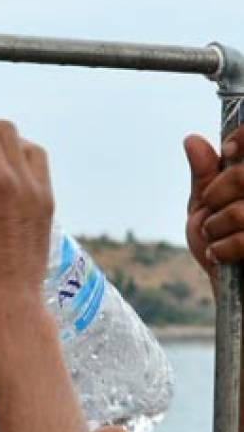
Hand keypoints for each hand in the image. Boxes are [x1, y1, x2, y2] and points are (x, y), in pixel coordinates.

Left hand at [185, 126, 243, 278]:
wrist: (235, 292)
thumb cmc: (221, 245)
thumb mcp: (206, 208)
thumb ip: (206, 176)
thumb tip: (193, 140)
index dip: (242, 139)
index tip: (228, 153)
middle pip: (243, 176)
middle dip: (217, 192)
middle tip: (211, 210)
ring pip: (241, 211)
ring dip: (217, 225)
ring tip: (214, 236)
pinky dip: (223, 249)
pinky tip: (220, 255)